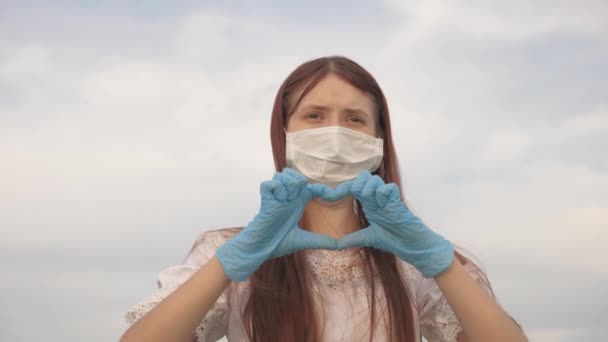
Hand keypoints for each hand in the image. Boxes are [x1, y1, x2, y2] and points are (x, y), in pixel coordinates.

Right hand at [216, 168, 347, 281]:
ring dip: (287, 184)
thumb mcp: (303, 240)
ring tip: (287, 198)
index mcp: (297, 205)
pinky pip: (268, 184)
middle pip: (295, 175)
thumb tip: (340, 246)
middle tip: (298, 197)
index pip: (311, 188)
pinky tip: (278, 199)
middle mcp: (287, 198)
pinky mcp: (265, 201)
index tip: (331, 196)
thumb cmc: (278, 243)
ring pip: (282, 175)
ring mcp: (275, 198)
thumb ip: (321, 241)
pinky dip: (274, 188)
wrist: (260, 250)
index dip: (321, 189)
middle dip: (300, 182)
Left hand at [336, 170, 454, 277]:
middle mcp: (376, 198)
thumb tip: (335, 244)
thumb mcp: (368, 238)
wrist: (413, 246)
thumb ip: (352, 239)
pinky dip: (383, 195)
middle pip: (363, 177)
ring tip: (375, 206)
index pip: (353, 187)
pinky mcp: (398, 201)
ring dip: (369, 191)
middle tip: (361, 202)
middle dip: (356, 187)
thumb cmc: (394, 240)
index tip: (326, 195)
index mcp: (368, 204)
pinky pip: (388, 188)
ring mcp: (387, 198)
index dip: (339, 189)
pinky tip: (385, 206)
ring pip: (374, 180)